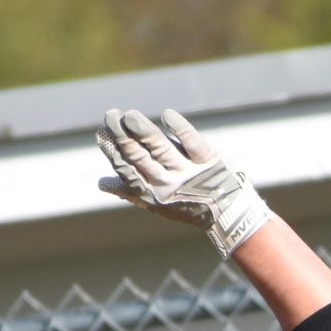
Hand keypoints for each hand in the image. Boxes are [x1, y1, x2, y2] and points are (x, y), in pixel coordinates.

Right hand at [96, 108, 271, 259]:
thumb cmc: (189, 206)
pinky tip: (166, 115)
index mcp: (153, 194)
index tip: (101, 135)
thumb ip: (132, 190)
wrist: (229, 216)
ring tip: (129, 115)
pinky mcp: (209, 160)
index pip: (128, 171)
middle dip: (123, 136)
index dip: (113, 153)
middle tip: (111, 115)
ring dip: (143, 130)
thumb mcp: (159, 203)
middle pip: (140, 156)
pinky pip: (192, 142)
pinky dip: (179, 127)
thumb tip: (101, 183)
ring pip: (160, 147)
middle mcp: (169, 184)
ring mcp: (189, 172)